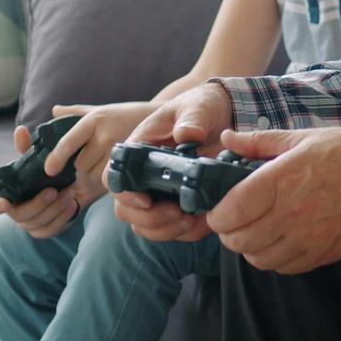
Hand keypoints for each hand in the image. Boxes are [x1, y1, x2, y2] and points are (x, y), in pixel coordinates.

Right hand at [0, 123, 100, 238]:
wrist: (62, 184)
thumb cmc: (40, 171)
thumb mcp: (33, 158)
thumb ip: (26, 146)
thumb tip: (21, 130)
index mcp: (4, 194)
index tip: (5, 203)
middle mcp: (14, 211)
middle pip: (20, 215)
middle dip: (38, 204)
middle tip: (54, 190)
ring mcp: (29, 223)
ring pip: (38, 224)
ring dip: (55, 210)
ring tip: (70, 194)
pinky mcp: (44, 229)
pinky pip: (51, 230)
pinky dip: (63, 219)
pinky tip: (73, 205)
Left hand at [42, 102, 155, 190]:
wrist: (160, 117)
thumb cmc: (126, 114)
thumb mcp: (100, 109)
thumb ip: (76, 112)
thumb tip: (54, 110)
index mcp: (94, 119)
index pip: (69, 142)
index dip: (57, 158)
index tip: (49, 170)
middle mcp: (105, 134)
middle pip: (80, 164)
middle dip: (82, 165)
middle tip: (93, 157)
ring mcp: (119, 148)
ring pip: (95, 174)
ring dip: (95, 173)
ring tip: (105, 160)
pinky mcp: (130, 162)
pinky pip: (111, 178)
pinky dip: (109, 177)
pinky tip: (114, 167)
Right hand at [110, 85, 234, 243]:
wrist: (225, 116)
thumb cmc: (203, 107)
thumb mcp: (199, 106)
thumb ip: (193, 119)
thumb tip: (187, 136)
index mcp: (139, 148)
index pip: (115, 176)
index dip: (125, 194)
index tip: (147, 200)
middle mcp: (143, 174)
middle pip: (125, 209)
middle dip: (148, 220)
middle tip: (178, 213)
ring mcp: (159, 192)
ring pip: (145, 226)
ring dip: (165, 230)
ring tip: (191, 219)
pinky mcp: (178, 204)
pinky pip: (172, 230)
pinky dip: (185, 233)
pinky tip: (203, 221)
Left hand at [205, 126, 340, 273]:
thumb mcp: (302, 137)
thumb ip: (259, 142)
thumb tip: (227, 139)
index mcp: (283, 179)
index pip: (232, 211)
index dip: (216, 214)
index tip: (217, 207)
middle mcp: (293, 213)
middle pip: (240, 241)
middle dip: (229, 232)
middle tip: (233, 218)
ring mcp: (310, 238)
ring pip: (259, 259)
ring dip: (250, 247)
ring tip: (255, 229)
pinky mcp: (325, 254)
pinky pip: (285, 268)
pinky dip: (274, 258)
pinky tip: (279, 238)